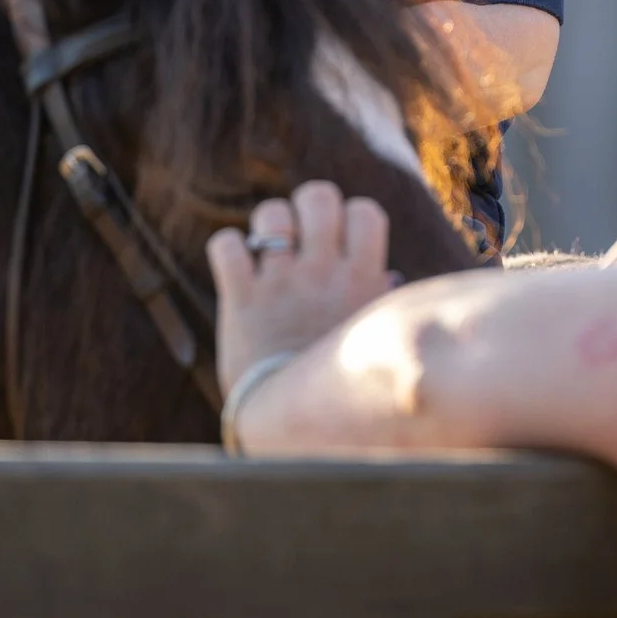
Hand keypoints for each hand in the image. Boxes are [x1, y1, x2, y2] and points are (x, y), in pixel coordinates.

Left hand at [206, 181, 396, 389]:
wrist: (292, 422)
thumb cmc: (337, 380)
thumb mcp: (372, 339)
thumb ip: (377, 302)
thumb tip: (389, 277)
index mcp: (361, 279)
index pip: (364, 210)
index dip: (350, 216)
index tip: (342, 242)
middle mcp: (322, 273)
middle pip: (318, 195)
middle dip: (308, 208)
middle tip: (303, 239)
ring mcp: (279, 283)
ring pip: (270, 213)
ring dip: (268, 227)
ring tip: (269, 252)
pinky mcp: (240, 298)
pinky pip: (227, 245)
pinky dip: (230, 251)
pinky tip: (239, 269)